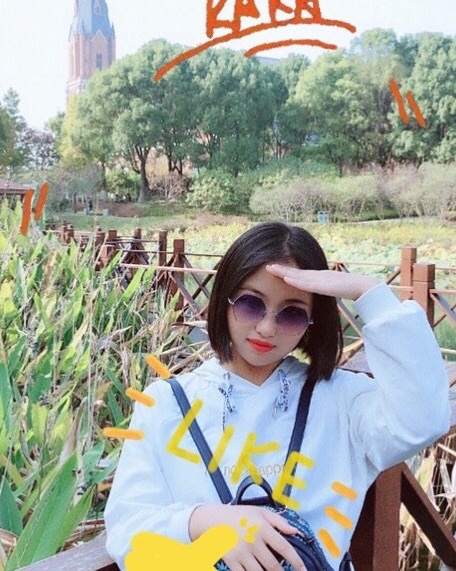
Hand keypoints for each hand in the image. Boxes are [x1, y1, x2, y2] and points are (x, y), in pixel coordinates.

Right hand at [189, 504, 306, 570]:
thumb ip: (279, 521)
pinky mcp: (232, 561)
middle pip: (273, 565)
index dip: (296, 561)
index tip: (303, 570)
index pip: (284, 548)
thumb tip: (296, 532)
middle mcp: (253, 541)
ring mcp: (242, 553)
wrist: (214, 519)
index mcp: (262, 528)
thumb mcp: (259, 511)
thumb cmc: (240, 515)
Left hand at [266, 264, 379, 300]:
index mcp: (318, 277)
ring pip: (298, 275)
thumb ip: (322, 292)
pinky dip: (296, 280)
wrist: (364, 287)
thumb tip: (315, 298)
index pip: (298, 275)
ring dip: (284, 272)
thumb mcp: (331, 291)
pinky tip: (287, 278)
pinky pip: (308, 283)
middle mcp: (317, 276)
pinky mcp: (325, 284)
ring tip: (271, 268)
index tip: (273, 270)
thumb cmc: (349, 289)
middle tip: (267, 266)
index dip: (285, 272)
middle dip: (280, 269)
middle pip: (295, 272)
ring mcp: (320, 279)